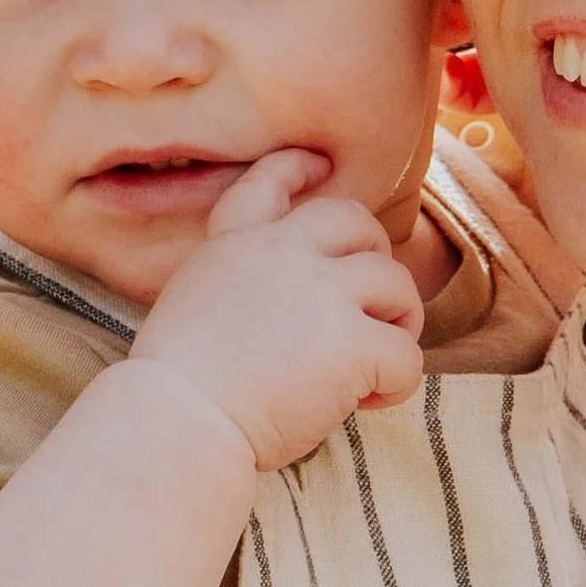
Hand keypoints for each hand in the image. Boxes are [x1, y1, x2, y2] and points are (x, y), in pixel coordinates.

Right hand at [133, 145, 425, 471]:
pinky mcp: (352, 341)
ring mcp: (322, 292)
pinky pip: (407, 354)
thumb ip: (248, 289)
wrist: (178, 421)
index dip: (297, 168)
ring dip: (399, 322)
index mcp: (236, 245)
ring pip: (397, 284)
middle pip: (356, 222)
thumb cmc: (179, 388)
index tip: (317, 165)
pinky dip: (397, 382)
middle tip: (377, 304)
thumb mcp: (195, 306)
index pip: (268, 183)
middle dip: (378, 256)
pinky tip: (366, 402)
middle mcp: (282, 254)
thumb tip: (302, 311)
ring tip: (376, 364)